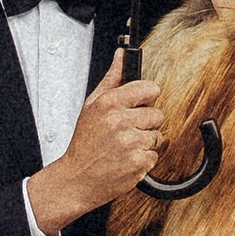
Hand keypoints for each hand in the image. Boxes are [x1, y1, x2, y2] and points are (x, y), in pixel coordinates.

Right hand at [27, 53, 170, 232]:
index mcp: (110, 103)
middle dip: (145, 123)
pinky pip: (154, 155)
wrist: (77, 179)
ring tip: (124, 146)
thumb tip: (121, 56)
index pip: (150, 89)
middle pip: (157, 114)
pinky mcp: (139, 163)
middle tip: (127, 130)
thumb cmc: (84, 143)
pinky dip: (143, 159)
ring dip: (144, 142)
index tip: (141, 103)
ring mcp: (131, 143)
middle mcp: (121, 121)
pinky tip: (126, 159)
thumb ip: (111, 79)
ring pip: (157, 136)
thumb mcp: (91, 106)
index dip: (147, 97)